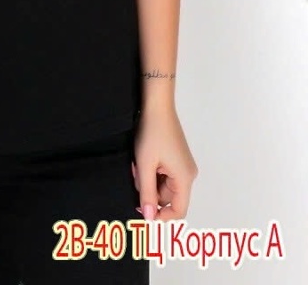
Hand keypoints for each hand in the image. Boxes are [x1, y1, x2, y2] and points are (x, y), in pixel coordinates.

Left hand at [131, 104, 197, 221]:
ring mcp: (182, 165)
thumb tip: (148, 217)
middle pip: (168, 197)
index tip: (142, 211)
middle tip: (136, 175)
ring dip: (148, 180)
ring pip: (163, 185)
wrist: (157, 106)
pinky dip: (151, 171)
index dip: (161, 216)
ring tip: (138, 164)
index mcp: (185, 178)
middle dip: (149, 191)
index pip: (178, 210)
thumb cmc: (153, 133)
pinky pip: (163, 174)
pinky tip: (143, 159)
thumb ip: (146, 193)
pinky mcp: (176, 158)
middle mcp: (188, 174)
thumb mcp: (145, 165)